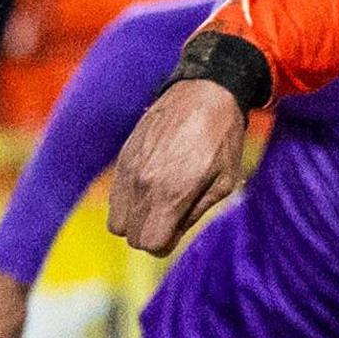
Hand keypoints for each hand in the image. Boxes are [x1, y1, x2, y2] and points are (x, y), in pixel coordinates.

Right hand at [105, 78, 247, 253]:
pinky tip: (152, 183)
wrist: (204, 92)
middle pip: (131, 236)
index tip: (178, 228)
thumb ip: (194, 214)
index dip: (165, 243)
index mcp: (170, 193)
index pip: (149, 244)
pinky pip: (115, 196)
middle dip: (151, 233)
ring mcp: (128, 170)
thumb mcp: (223, 182)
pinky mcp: (122, 157)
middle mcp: (143, 184)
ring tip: (161, 200)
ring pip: (117, 219)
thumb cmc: (222, 139)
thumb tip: (169, 237)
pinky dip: (129, 200)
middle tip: (172, 215)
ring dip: (136, 219)